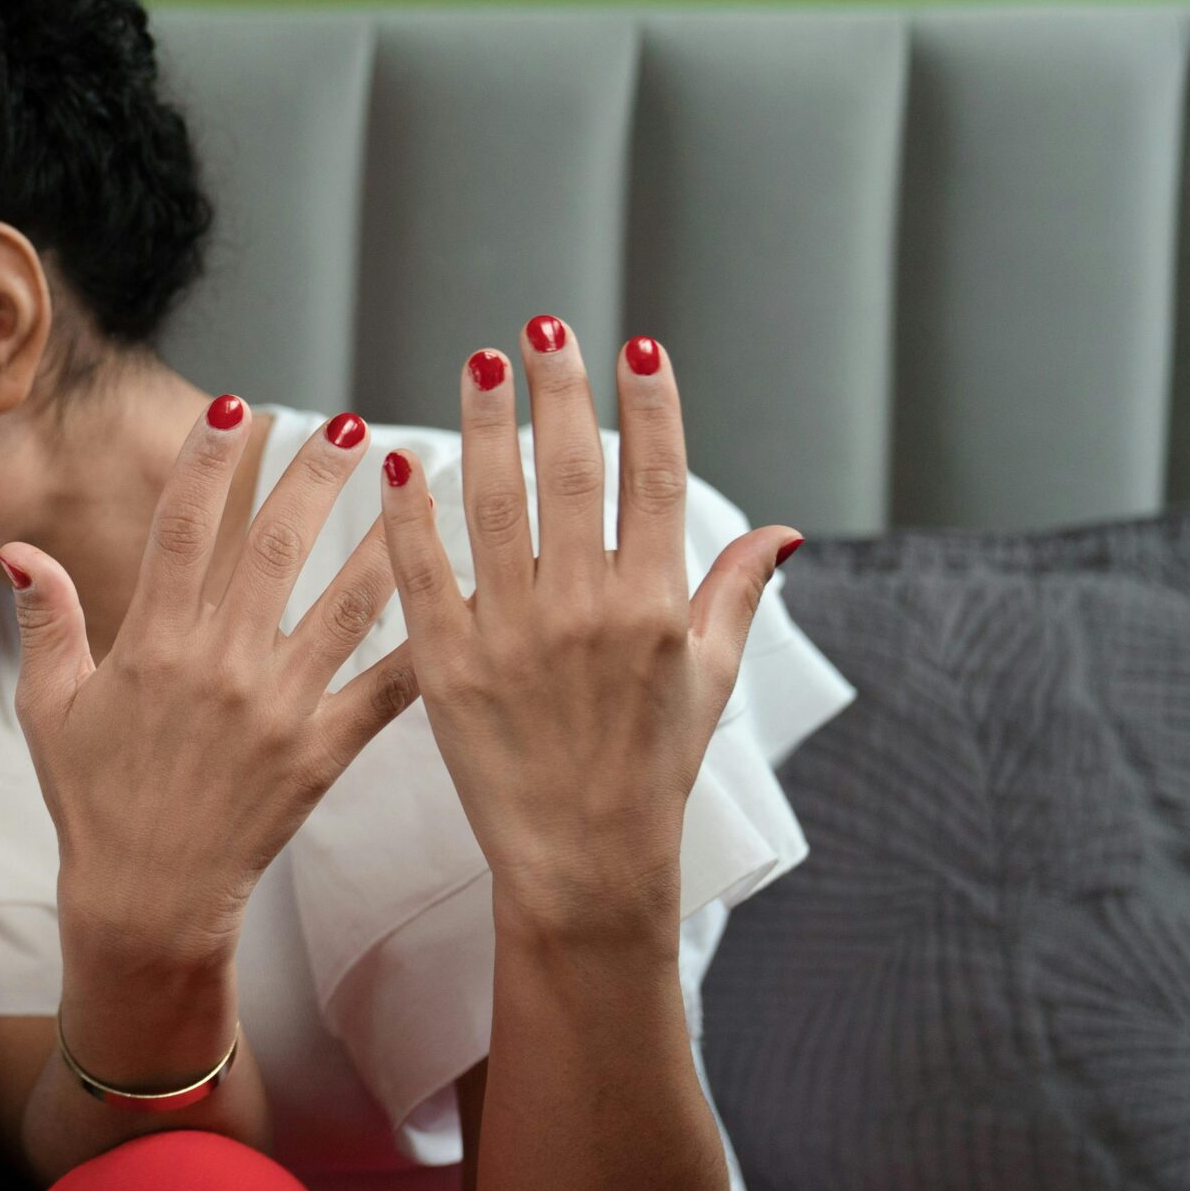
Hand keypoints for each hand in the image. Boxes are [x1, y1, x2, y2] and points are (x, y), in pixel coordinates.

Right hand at [1, 399, 421, 971]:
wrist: (147, 900)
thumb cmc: (94, 803)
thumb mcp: (51, 709)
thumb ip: (47, 621)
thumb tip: (20, 549)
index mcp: (153, 646)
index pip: (180, 528)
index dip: (207, 460)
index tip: (235, 405)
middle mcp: (220, 666)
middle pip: (274, 547)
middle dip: (315, 475)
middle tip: (349, 422)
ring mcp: (277, 709)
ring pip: (345, 604)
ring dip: (386, 537)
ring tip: (423, 483)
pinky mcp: (321, 753)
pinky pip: (385, 689)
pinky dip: (424, 641)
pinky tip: (459, 594)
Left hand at [376, 320, 801, 931]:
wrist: (585, 863)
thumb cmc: (651, 770)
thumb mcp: (709, 681)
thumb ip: (735, 595)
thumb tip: (786, 531)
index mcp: (657, 607)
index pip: (657, 481)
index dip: (651, 408)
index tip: (637, 347)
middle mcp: (590, 612)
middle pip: (572, 473)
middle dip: (558, 390)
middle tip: (541, 326)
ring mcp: (516, 638)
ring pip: (495, 507)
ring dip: (485, 425)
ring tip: (477, 364)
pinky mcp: (450, 670)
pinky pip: (426, 576)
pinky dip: (413, 515)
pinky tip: (404, 460)